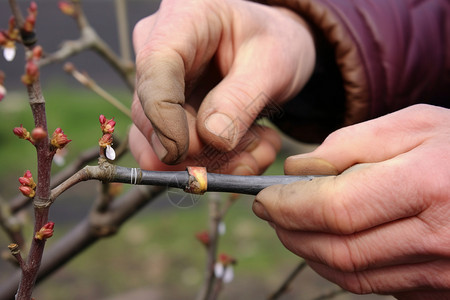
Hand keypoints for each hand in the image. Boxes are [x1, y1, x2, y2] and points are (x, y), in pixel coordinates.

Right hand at [130, 0, 314, 173]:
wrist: (275, 47)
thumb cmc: (274, 40)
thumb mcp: (273, 62)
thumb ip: (241, 98)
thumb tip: (211, 138)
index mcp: (183, 20)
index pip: (155, 69)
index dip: (164, 117)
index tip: (188, 151)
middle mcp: (159, 50)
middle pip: (150, 113)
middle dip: (198, 150)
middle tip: (250, 158)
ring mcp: (160, 83)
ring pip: (159, 141)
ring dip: (212, 161)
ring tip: (259, 151)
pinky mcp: (168, 112)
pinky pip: (175, 150)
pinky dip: (214, 162)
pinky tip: (249, 151)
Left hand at [253, 104, 449, 298]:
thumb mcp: (412, 125)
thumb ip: (349, 145)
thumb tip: (298, 171)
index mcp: (427, 186)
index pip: (334, 209)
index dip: (289, 206)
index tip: (264, 196)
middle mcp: (436, 237)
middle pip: (336, 248)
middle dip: (290, 231)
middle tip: (269, 211)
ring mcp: (440, 271)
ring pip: (350, 275)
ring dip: (308, 251)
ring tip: (290, 225)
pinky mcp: (439, 288)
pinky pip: (373, 284)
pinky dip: (338, 265)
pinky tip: (327, 242)